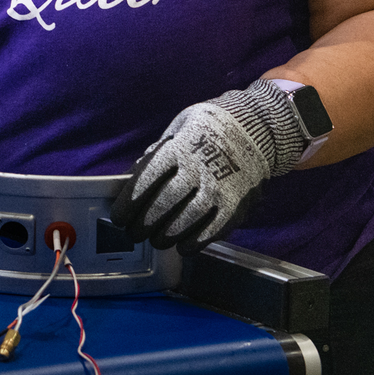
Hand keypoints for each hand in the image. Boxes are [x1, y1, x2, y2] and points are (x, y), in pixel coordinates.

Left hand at [110, 78, 311, 254]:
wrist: (255, 129)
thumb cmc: (207, 130)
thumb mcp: (177, 130)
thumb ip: (155, 155)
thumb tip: (133, 177)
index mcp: (178, 149)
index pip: (146, 181)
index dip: (128, 204)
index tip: (118, 218)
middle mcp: (196, 170)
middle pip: (162, 205)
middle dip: (143, 224)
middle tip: (134, 233)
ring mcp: (217, 190)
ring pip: (184, 223)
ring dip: (165, 236)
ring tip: (157, 240)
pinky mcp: (234, 206)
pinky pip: (210, 232)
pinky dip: (193, 242)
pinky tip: (183, 245)